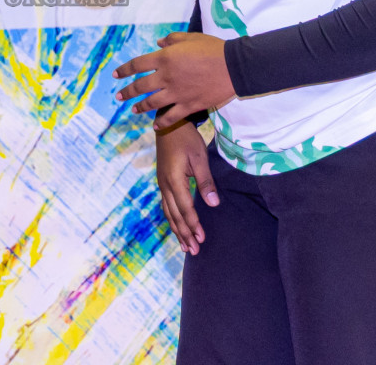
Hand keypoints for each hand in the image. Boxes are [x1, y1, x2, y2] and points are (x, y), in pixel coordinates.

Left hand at [114, 31, 236, 129]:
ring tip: (133, 110)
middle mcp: (166, 77)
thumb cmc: (212, 48)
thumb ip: (172, 40)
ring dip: (140, 107)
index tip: (115, 75)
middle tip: (118, 97)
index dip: (124, 70)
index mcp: (165, 58)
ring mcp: (176, 93)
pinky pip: (171, 117)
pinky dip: (161, 123)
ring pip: (152, 103)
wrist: (233, 67)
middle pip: (140, 86)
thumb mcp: (190, 38)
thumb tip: (158, 43)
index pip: (137, 64)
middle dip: (127, 92)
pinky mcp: (188, 106)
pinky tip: (155, 126)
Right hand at [157, 118, 217, 254]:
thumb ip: (206, 181)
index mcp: (174, 180)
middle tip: (193, 251)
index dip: (193, 225)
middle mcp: (165, 185)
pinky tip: (177, 228)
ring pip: (168, 213)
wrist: (168, 124)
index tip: (201, 239)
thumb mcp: (199, 157)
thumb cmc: (186, 139)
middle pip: (175, 215)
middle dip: (184, 234)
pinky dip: (172, 220)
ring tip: (185, 246)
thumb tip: (213, 203)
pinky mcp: (163, 182)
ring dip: (177, 230)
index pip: (185, 208)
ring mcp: (162, 184)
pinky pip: (166, 206)